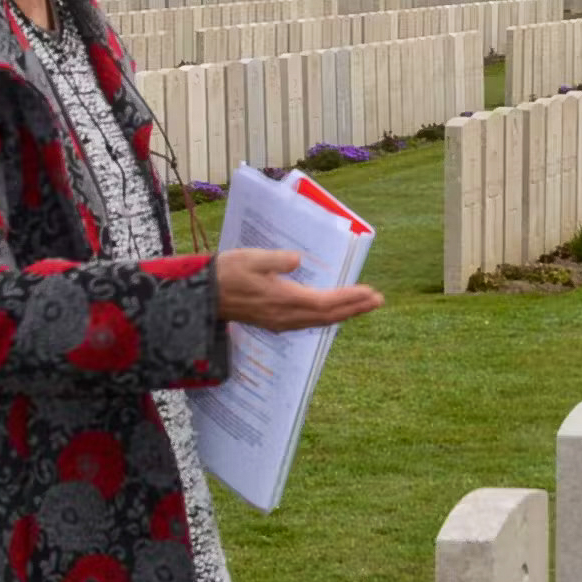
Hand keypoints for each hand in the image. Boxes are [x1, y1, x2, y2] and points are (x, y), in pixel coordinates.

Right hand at [215, 247, 384, 330]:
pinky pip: (308, 322)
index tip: (371, 293)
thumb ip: (276, 260)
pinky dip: (326, 317)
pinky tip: (333, 313)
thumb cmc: (226, 273)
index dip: (350, 299)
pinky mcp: (274, 323)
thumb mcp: (250, 259)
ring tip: (364, 305)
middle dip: (355, 308)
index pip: (325, 302)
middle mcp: (286, 316)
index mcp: (284, 299)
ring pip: (319, 321)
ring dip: (344, 314)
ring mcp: (280, 322)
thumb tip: (297, 261)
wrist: (202, 296)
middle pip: (328, 316)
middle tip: (378, 300)